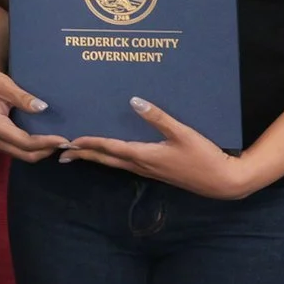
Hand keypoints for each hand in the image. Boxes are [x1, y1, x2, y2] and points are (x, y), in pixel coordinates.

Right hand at [0, 58, 66, 161]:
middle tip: (66, 144)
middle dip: (46, 151)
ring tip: (57, 142)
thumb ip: (23, 98)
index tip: (65, 139)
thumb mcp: (4, 84)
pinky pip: (15, 150)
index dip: (47, 143)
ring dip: (40, 151)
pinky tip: (43, 140)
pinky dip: (31, 148)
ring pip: (20, 155)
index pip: (25, 142)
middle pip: (24, 154)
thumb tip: (43, 108)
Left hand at [61, 98, 256, 199]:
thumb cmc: (204, 156)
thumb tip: (134, 101)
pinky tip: (111, 156)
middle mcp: (142, 165)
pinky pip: (127, 165)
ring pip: (115, 164)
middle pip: (106, 159)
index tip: (69, 140)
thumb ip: (158, 117)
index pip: (109, 148)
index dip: (88, 143)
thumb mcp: (183, 133)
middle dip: (83, 155)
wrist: (223, 182)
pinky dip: (112, 160)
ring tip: (79, 154)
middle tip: (61, 153)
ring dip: (96, 158)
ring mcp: (149, 171)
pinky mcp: (156, 172)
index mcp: (144, 155)